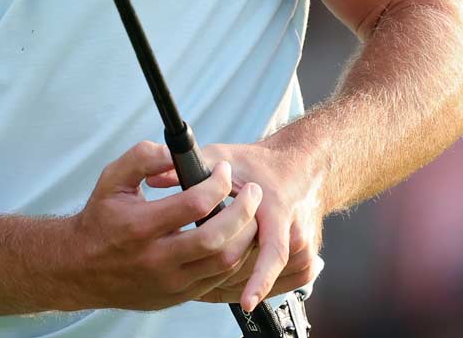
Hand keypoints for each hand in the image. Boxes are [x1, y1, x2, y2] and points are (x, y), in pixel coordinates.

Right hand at [67, 141, 263, 310]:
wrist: (81, 269)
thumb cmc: (100, 220)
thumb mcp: (112, 180)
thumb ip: (142, 157)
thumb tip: (173, 148)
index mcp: (140, 227)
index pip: (194, 204)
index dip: (217, 183)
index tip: (223, 170)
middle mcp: (156, 259)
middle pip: (217, 238)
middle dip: (244, 211)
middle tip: (252, 192)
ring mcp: (170, 282)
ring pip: (224, 262)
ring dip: (246, 236)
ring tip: (250, 214)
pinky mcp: (178, 296)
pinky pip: (218, 279)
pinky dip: (234, 256)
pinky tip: (236, 237)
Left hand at [144, 141, 325, 310]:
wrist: (298, 166)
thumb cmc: (257, 164)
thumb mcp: (222, 158)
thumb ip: (189, 170)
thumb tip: (155, 182)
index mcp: (277, 208)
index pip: (273, 251)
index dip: (260, 280)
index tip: (245, 303)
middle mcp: (296, 231)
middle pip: (265, 271)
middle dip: (235, 281)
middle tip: (201, 278)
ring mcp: (306, 246)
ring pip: (275, 282)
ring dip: (245, 285)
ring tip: (212, 277)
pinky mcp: (306, 256)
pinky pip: (286, 282)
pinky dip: (261, 283)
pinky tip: (238, 283)